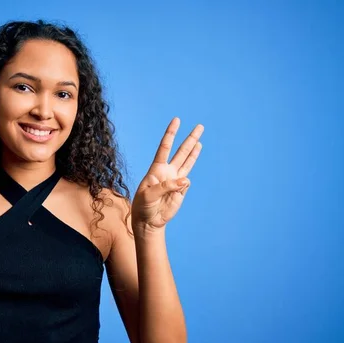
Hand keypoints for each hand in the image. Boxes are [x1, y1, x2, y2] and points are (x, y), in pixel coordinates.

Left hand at [131, 117, 202, 232]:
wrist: (148, 221)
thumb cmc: (143, 206)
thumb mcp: (149, 195)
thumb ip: (166, 186)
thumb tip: (186, 181)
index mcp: (156, 169)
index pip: (165, 148)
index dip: (171, 134)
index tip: (176, 120)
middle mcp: (167, 172)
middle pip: (181, 152)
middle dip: (190, 139)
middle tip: (200, 126)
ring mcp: (175, 181)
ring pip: (188, 163)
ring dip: (194, 152)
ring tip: (200, 140)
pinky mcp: (181, 191)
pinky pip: (186, 184)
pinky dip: (184, 185)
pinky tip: (179, 188)